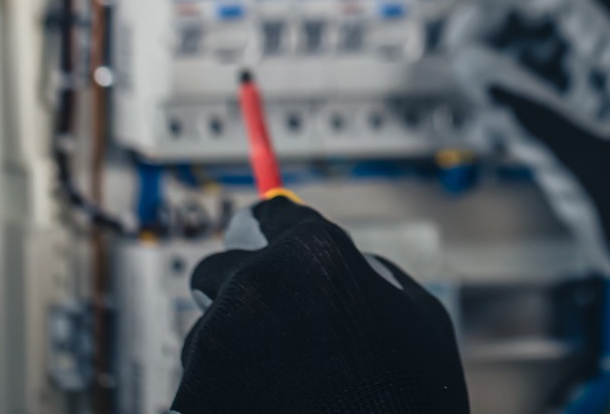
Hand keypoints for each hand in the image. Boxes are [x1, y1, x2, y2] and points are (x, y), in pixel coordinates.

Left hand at [172, 195, 468, 413]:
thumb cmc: (410, 397)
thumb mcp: (417, 315)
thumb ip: (368, 274)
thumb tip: (340, 261)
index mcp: (314, 252)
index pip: (270, 215)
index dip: (272, 234)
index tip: (265, 244)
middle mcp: (256, 282)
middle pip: (218, 268)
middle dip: (238, 294)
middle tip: (269, 332)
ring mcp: (217, 340)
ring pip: (205, 333)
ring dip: (230, 353)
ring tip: (281, 392)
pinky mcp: (192, 393)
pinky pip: (197, 385)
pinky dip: (220, 398)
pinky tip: (265, 411)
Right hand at [446, 0, 609, 386]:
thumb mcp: (581, 158)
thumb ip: (526, 106)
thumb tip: (474, 63)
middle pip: (565, 6)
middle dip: (506, 12)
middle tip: (458, 28)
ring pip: (563, 38)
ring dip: (515, 44)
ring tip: (471, 62)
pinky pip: (569, 71)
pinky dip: (532, 76)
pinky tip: (499, 93)